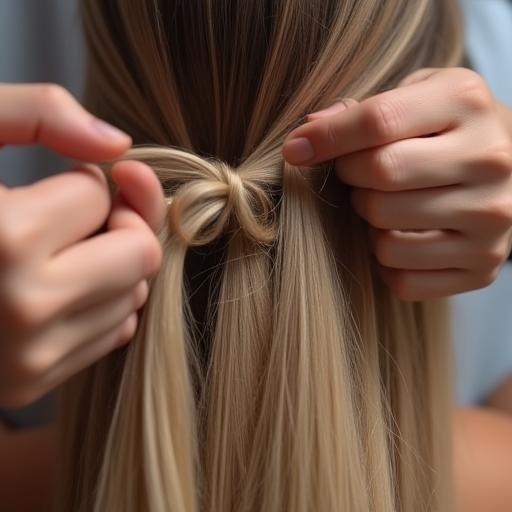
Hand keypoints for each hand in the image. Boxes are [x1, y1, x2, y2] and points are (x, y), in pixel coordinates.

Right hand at [0, 84, 164, 406]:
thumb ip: (36, 112)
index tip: (50, 188)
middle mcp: (22, 306)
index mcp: (2, 237)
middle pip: (138, 252)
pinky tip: (56, 287)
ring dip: (111, 264)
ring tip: (56, 254)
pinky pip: (115, 331)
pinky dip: (101, 302)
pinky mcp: (29, 385)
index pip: (97, 193)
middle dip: (118, 224)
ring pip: (133, 293)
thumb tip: (117, 143)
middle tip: (77, 218)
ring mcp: (28, 358)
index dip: (78, 181)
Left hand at [283, 68, 511, 299]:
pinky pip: (400, 277)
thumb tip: (309, 129)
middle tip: (360, 173)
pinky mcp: (482, 267)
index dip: (326, 138)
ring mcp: (491, 221)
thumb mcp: (417, 97)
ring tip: (388, 202)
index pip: (378, 122)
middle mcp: (490, 161)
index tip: (296, 149)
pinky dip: (387, 260)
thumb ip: (364, 109)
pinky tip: (403, 235)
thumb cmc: (447, 130)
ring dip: (369, 221)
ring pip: (385, 236)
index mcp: (467, 103)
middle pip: (380, 178)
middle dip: (351, 177)